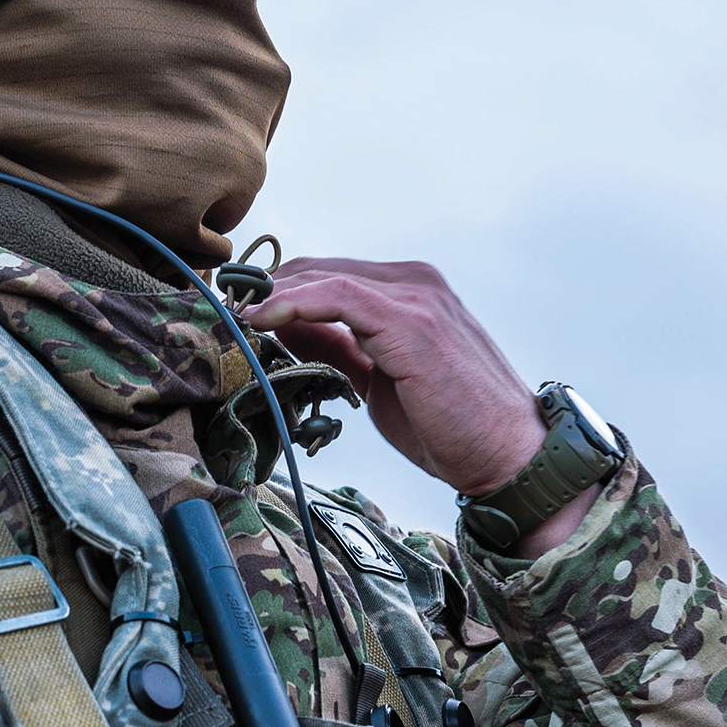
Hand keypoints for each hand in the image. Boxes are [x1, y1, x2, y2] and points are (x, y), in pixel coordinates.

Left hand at [247, 257, 595, 555]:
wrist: (508, 457)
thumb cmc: (450, 426)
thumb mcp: (376, 380)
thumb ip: (335, 349)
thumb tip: (281, 330)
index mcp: (408, 294)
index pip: (325, 276)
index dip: (273, 291)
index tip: (231, 312)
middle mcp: (413, 283)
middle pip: (316, 269)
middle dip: (262, 289)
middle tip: (218, 312)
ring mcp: (415, 298)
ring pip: (322, 277)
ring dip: (269, 295)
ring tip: (231, 316)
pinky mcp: (411, 322)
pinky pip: (337, 298)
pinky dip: (293, 304)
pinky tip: (260, 320)